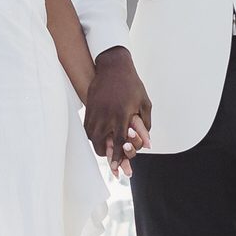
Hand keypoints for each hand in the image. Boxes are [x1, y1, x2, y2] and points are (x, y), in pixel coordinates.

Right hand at [85, 47, 151, 176]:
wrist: (113, 66)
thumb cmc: (132, 84)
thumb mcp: (144, 103)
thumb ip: (145, 125)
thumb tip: (148, 144)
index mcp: (122, 115)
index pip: (118, 143)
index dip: (118, 157)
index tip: (116, 168)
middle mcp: (107, 115)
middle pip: (101, 144)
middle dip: (106, 154)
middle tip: (111, 158)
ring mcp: (96, 111)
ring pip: (92, 138)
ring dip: (98, 145)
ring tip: (105, 148)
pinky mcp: (89, 107)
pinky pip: (87, 128)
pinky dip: (92, 135)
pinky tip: (98, 136)